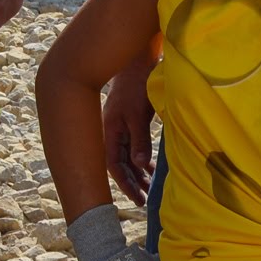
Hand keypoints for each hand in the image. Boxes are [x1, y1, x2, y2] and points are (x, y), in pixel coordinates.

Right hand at [102, 53, 157, 205]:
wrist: (136, 60)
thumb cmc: (136, 85)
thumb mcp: (139, 113)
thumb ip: (139, 139)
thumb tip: (139, 166)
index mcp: (109, 131)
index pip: (114, 165)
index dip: (125, 184)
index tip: (138, 199)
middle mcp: (111, 131)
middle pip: (119, 163)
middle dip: (131, 182)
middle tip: (144, 200)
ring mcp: (119, 126)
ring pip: (126, 156)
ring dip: (137, 172)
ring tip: (150, 187)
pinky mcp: (128, 121)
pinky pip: (131, 146)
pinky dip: (140, 158)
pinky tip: (150, 166)